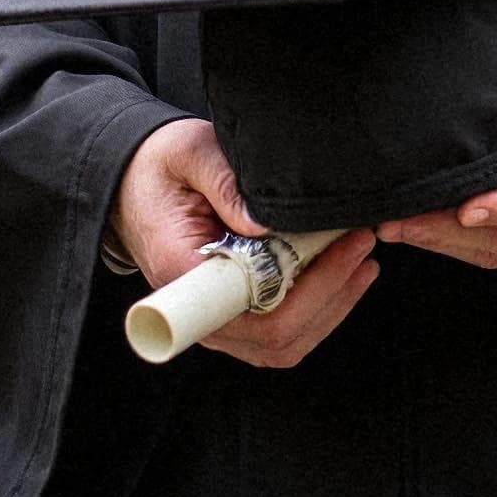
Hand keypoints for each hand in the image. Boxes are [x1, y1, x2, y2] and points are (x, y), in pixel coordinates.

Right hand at [109, 118, 378, 368]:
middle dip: (333, 293)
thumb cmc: (160, 166)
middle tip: (363, 244)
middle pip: (278, 337)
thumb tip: (266, 222)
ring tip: (363, 259)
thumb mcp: (190, 153)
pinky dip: (317, 307)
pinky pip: (279, 329)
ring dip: (332, 305)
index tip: (344, 249)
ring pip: (284, 342)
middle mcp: (199, 312)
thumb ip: (225, 181)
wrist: (132, 181)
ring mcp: (216, 319)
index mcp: (184, 276)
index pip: (257, 315)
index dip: (311, 292)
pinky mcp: (231, 311)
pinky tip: (343, 273)